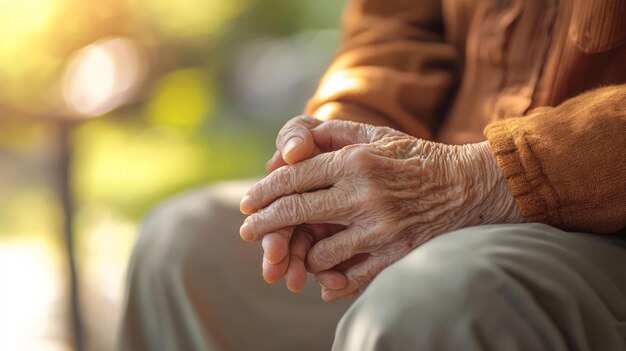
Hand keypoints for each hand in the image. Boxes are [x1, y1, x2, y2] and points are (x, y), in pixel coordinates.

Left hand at [240, 120, 523, 300]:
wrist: (464, 185)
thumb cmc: (413, 156)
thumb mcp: (374, 135)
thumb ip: (333, 134)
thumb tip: (292, 148)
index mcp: (355, 161)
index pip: (295, 177)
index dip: (264, 192)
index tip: (247, 204)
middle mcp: (364, 194)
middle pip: (297, 212)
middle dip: (264, 224)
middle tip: (246, 231)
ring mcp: (380, 228)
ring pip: (320, 251)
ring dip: (302, 253)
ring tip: (295, 250)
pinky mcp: (395, 253)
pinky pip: (352, 275)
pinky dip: (332, 279)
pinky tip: (321, 277)